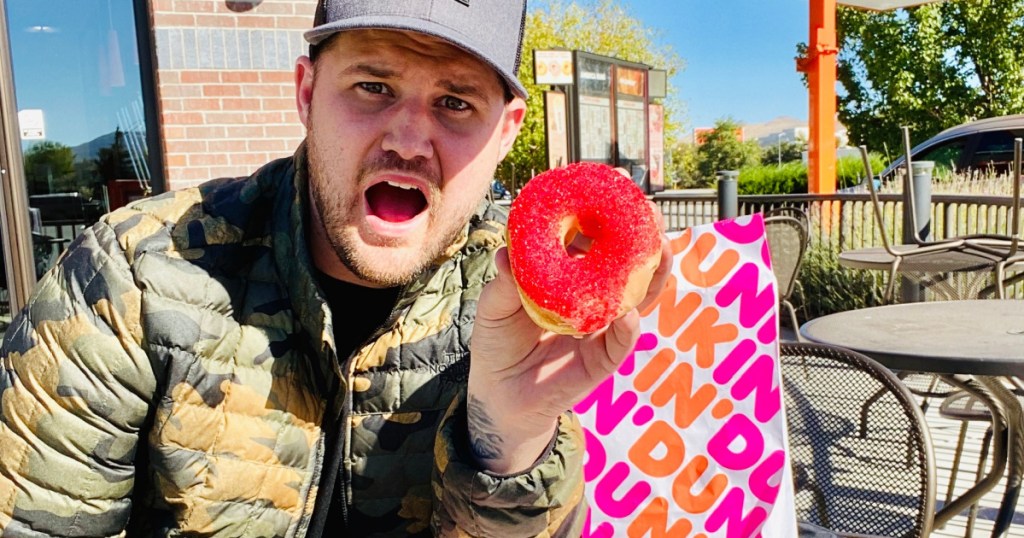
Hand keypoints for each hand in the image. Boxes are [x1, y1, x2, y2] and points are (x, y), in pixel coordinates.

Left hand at [467, 205, 671, 473]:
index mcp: (570, 271)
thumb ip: (505, 284)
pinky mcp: (603, 358)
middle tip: (653, 214)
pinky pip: (621, 341)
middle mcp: (593, 293)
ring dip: (654, 275)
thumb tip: (505, 256)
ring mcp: (603, 324)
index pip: (596, 234)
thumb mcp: (495, 307)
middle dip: (646, 235)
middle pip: (628, 261)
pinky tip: (628, 314)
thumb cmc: (499, 340)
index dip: (610, 209)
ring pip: (637, 297)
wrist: (499, 393)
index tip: (622, 182)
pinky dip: (627, 327)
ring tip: (662, 251)